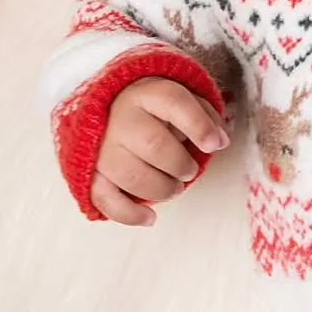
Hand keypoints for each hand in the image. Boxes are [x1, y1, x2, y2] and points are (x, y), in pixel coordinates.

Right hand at [91, 77, 229, 226]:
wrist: (107, 110)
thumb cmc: (154, 109)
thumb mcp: (181, 98)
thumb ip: (204, 115)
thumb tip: (220, 141)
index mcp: (147, 93)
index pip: (175, 103)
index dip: (199, 126)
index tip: (214, 145)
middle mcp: (121, 118)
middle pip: (153, 144)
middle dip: (180, 164)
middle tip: (190, 171)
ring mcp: (102, 147)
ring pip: (131, 175)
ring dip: (162, 189)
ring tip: (175, 187)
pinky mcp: (91, 173)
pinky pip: (105, 199)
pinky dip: (130, 214)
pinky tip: (150, 218)